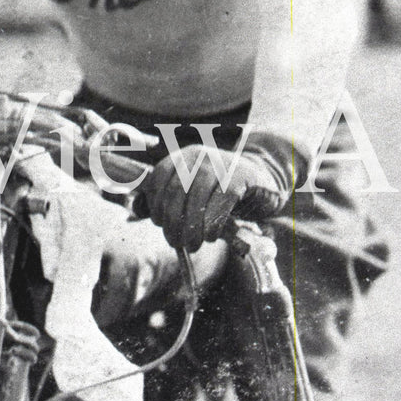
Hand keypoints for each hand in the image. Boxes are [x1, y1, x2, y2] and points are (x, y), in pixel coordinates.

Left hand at [141, 145, 284, 251]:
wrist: (263, 179)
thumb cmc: (221, 190)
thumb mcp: (194, 189)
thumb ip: (169, 197)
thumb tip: (138, 208)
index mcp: (183, 156)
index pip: (159, 177)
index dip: (155, 203)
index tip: (160, 223)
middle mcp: (199, 155)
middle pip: (176, 191)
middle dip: (172, 222)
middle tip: (176, 241)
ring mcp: (220, 163)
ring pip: (196, 199)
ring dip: (191, 228)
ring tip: (192, 244)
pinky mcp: (239, 177)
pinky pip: (220, 203)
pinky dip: (212, 224)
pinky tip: (210, 236)